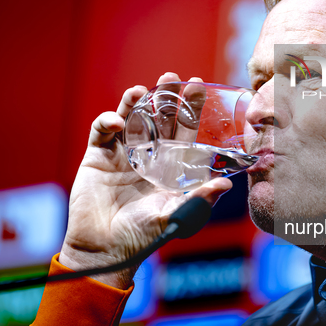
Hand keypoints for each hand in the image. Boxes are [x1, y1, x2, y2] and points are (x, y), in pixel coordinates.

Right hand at [59, 73, 231, 288]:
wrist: (105, 248)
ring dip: (136, 101)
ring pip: (132, 118)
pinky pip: (103, 131)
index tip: (199, 86)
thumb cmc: (145, 235)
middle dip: (166, 96)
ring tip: (141, 90)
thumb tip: (227, 184)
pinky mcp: (98, 157)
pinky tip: (117, 121)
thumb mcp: (177, 215)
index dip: (192, 109)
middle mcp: (149, 155)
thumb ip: (199, 198)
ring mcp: (123, 154)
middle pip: (160, 118)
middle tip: (171, 77)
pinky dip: (109, 121)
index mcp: (171, 165)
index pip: (184, 131)